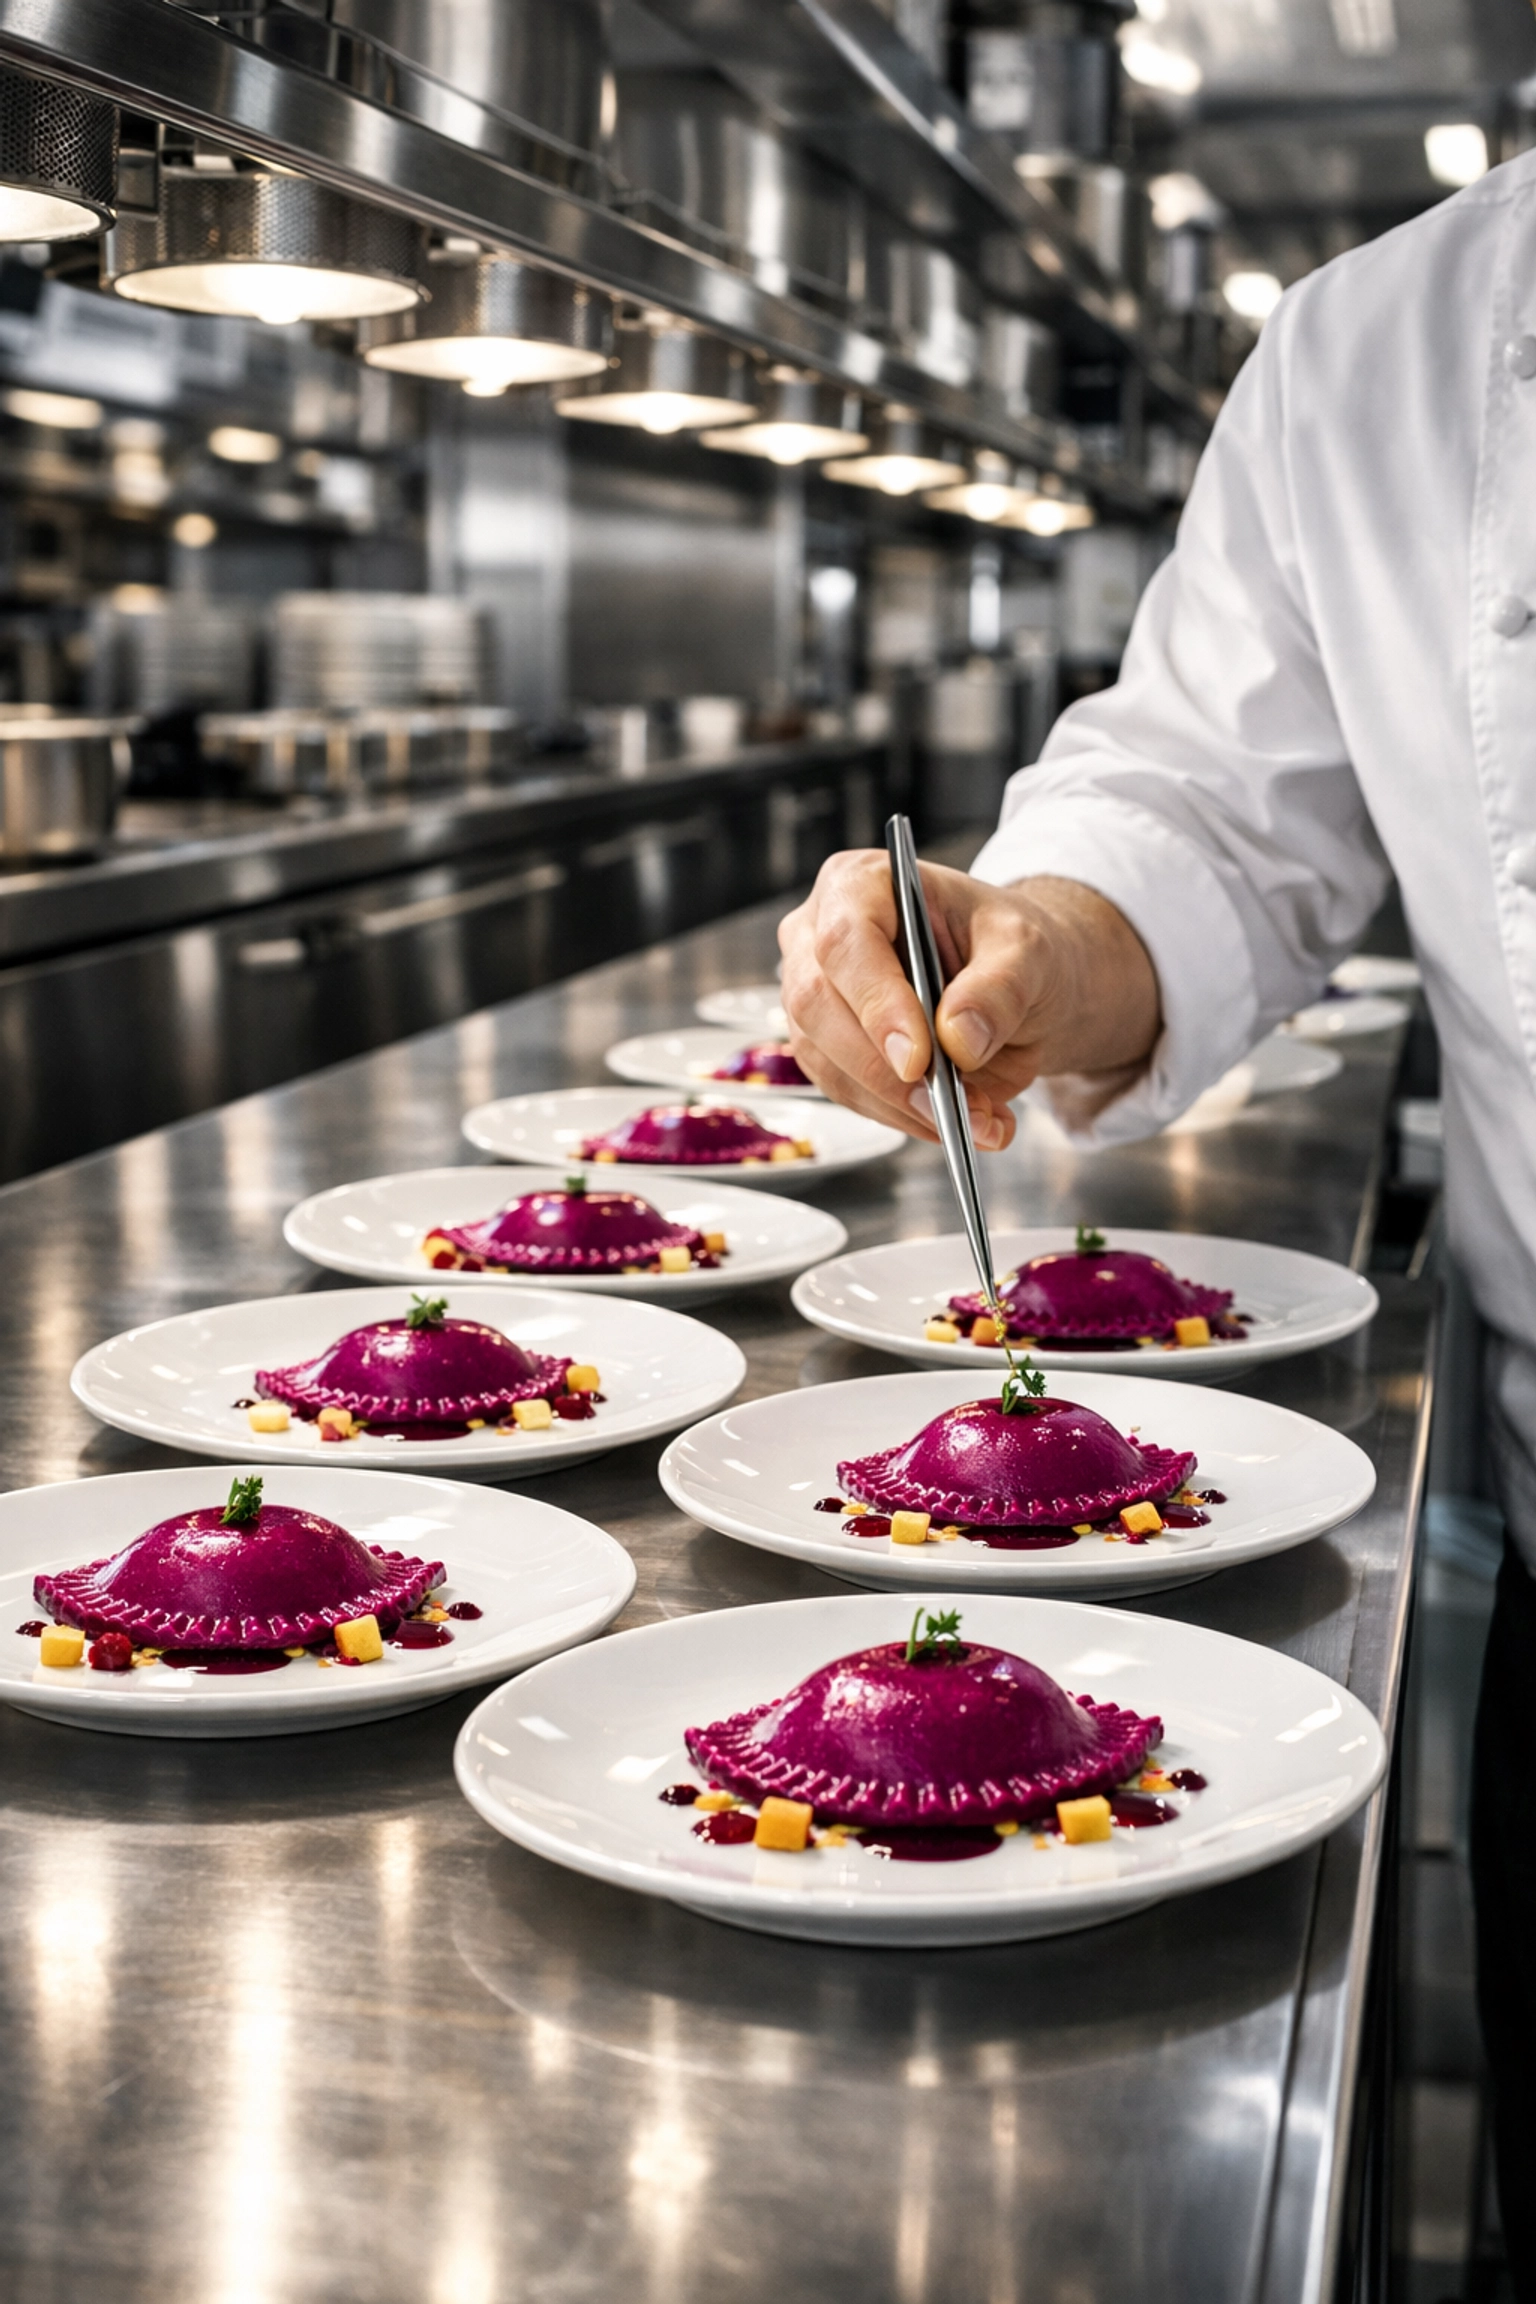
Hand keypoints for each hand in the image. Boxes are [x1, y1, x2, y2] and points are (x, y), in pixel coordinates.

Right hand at [777, 852, 1160, 1147]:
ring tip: (976, 1120)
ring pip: (828, 1062)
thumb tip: (959, 1040)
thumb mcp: (1028, 950)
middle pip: (818, 1007)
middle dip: (886, 1070)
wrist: (1011, 981)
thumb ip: (999, 987)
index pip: (846, 942)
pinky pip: (847, 1094)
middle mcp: (818, 936)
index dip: (876, 1003)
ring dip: (900, 1105)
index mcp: (860, 885)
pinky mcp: (825, 1049)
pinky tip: (954, 1122)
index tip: (918, 1059)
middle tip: (950, 1108)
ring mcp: (813, 996)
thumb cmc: (1008, 947)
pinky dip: (902, 1118)